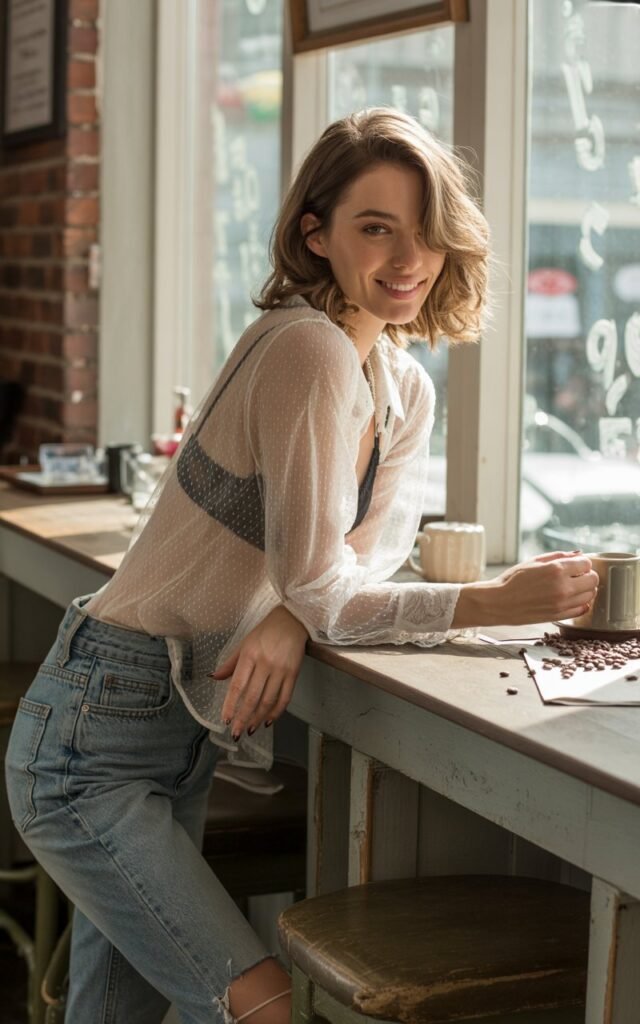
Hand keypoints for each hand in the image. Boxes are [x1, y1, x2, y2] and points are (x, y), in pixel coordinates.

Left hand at [211, 605, 308, 739]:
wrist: (293, 620)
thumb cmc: (265, 632)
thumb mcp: (244, 643)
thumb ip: (230, 663)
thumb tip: (214, 678)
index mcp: (249, 655)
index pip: (237, 685)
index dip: (230, 705)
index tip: (225, 720)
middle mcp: (265, 663)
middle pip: (252, 697)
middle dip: (243, 718)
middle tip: (236, 733)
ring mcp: (281, 670)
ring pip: (268, 700)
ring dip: (258, 718)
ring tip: (250, 729)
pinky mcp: (294, 673)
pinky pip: (285, 698)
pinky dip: (276, 712)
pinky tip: (268, 721)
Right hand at [452, 550, 598, 627]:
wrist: (499, 602)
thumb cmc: (512, 580)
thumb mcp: (534, 561)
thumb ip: (558, 556)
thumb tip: (578, 554)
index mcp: (556, 569)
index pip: (586, 563)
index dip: (582, 563)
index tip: (575, 565)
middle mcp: (563, 587)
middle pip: (593, 580)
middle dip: (587, 575)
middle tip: (576, 576)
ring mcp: (562, 603)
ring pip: (590, 595)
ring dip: (585, 590)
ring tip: (572, 587)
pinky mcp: (559, 615)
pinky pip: (582, 609)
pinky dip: (581, 603)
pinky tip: (570, 599)